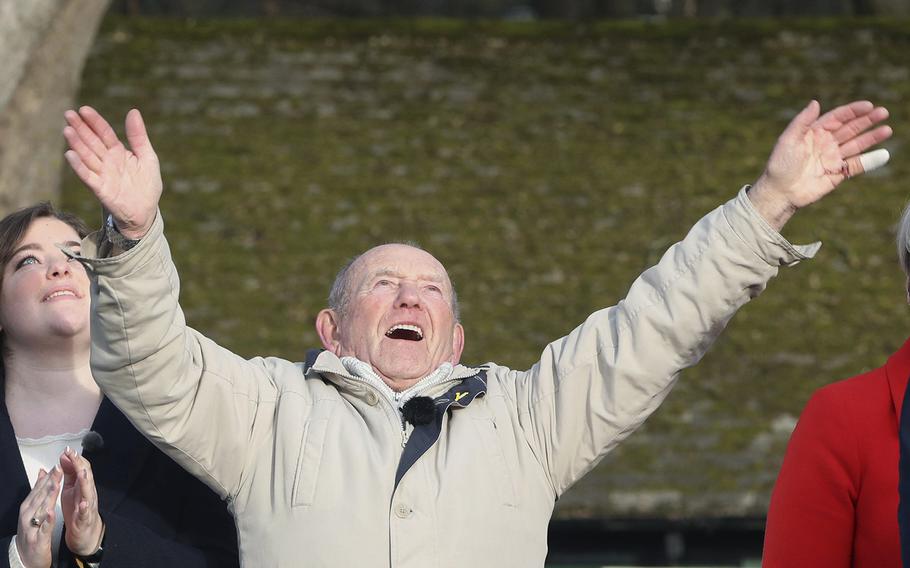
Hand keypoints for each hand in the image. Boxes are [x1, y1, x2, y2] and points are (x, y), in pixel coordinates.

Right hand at [14, 467, 61, 567]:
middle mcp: (28, 514)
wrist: (26, 556)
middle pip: (40, 496)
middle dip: (50, 482)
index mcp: (28, 506)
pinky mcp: (37, 538)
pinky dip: (48, 520)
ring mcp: (31, 526)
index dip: (49, 477)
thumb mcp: (34, 509)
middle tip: (59, 469)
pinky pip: (43, 528)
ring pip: (41, 509)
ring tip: (56, 484)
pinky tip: (52, 512)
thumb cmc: (31, 531)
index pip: (39, 489)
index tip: (57, 464)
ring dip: (48, 496)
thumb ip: (38, 490)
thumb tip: (42, 471)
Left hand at [60, 447, 103, 556]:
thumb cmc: (76, 510)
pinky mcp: (85, 519)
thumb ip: (68, 474)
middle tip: (73, 455)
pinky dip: (84, 508)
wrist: (85, 532)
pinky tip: (82, 504)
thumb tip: (64, 458)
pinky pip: (85, 513)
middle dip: (79, 465)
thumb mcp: (70, 489)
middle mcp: (87, 493)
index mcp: (82, 485)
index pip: (81, 468)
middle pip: (86, 476)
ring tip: (81, 473)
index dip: (75, 459)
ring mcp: (88, 505)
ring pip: (88, 492)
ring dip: (85, 482)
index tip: (68, 449)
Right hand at [64, 106, 161, 239]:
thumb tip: (133, 111)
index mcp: (118, 152)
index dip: (95, 122)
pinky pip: (88, 176)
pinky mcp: (100, 189)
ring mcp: (102, 174)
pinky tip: (70, 154)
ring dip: (77, 144)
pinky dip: (79, 166)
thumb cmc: (147, 184)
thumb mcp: (147, 157)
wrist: (146, 212)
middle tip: (68, 114)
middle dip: (80, 128)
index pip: (104, 133)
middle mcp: (107, 161)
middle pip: (92, 142)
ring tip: (67, 130)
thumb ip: (139, 136)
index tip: (84, 109)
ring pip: (87, 156)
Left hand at [749, 100, 891, 229]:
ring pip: (857, 145)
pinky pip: (856, 165)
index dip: (853, 111)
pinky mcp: (838, 173)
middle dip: (867, 120)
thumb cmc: (780, 165)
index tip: (868, 105)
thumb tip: (815, 102)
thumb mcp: (788, 140)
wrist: (780, 192)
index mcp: (815, 132)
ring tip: (887, 130)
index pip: (837, 117)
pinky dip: (870, 161)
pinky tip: (883, 154)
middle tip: (883, 112)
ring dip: (872, 137)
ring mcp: (833, 158)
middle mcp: (826, 143)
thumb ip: (802, 121)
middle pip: (850, 128)